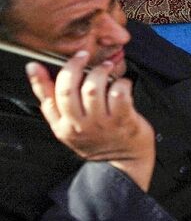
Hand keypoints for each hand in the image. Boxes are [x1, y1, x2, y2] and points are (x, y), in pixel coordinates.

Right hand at [26, 52, 155, 191]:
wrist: (124, 163)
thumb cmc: (99, 141)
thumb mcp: (69, 127)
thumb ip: (54, 103)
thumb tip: (36, 71)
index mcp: (63, 127)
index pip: (46, 99)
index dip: (40, 78)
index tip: (40, 63)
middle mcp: (80, 125)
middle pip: (68, 89)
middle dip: (74, 66)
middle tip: (83, 57)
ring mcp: (101, 123)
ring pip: (93, 88)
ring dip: (100, 71)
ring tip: (106, 68)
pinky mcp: (123, 120)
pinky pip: (119, 94)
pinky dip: (121, 83)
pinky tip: (122, 84)